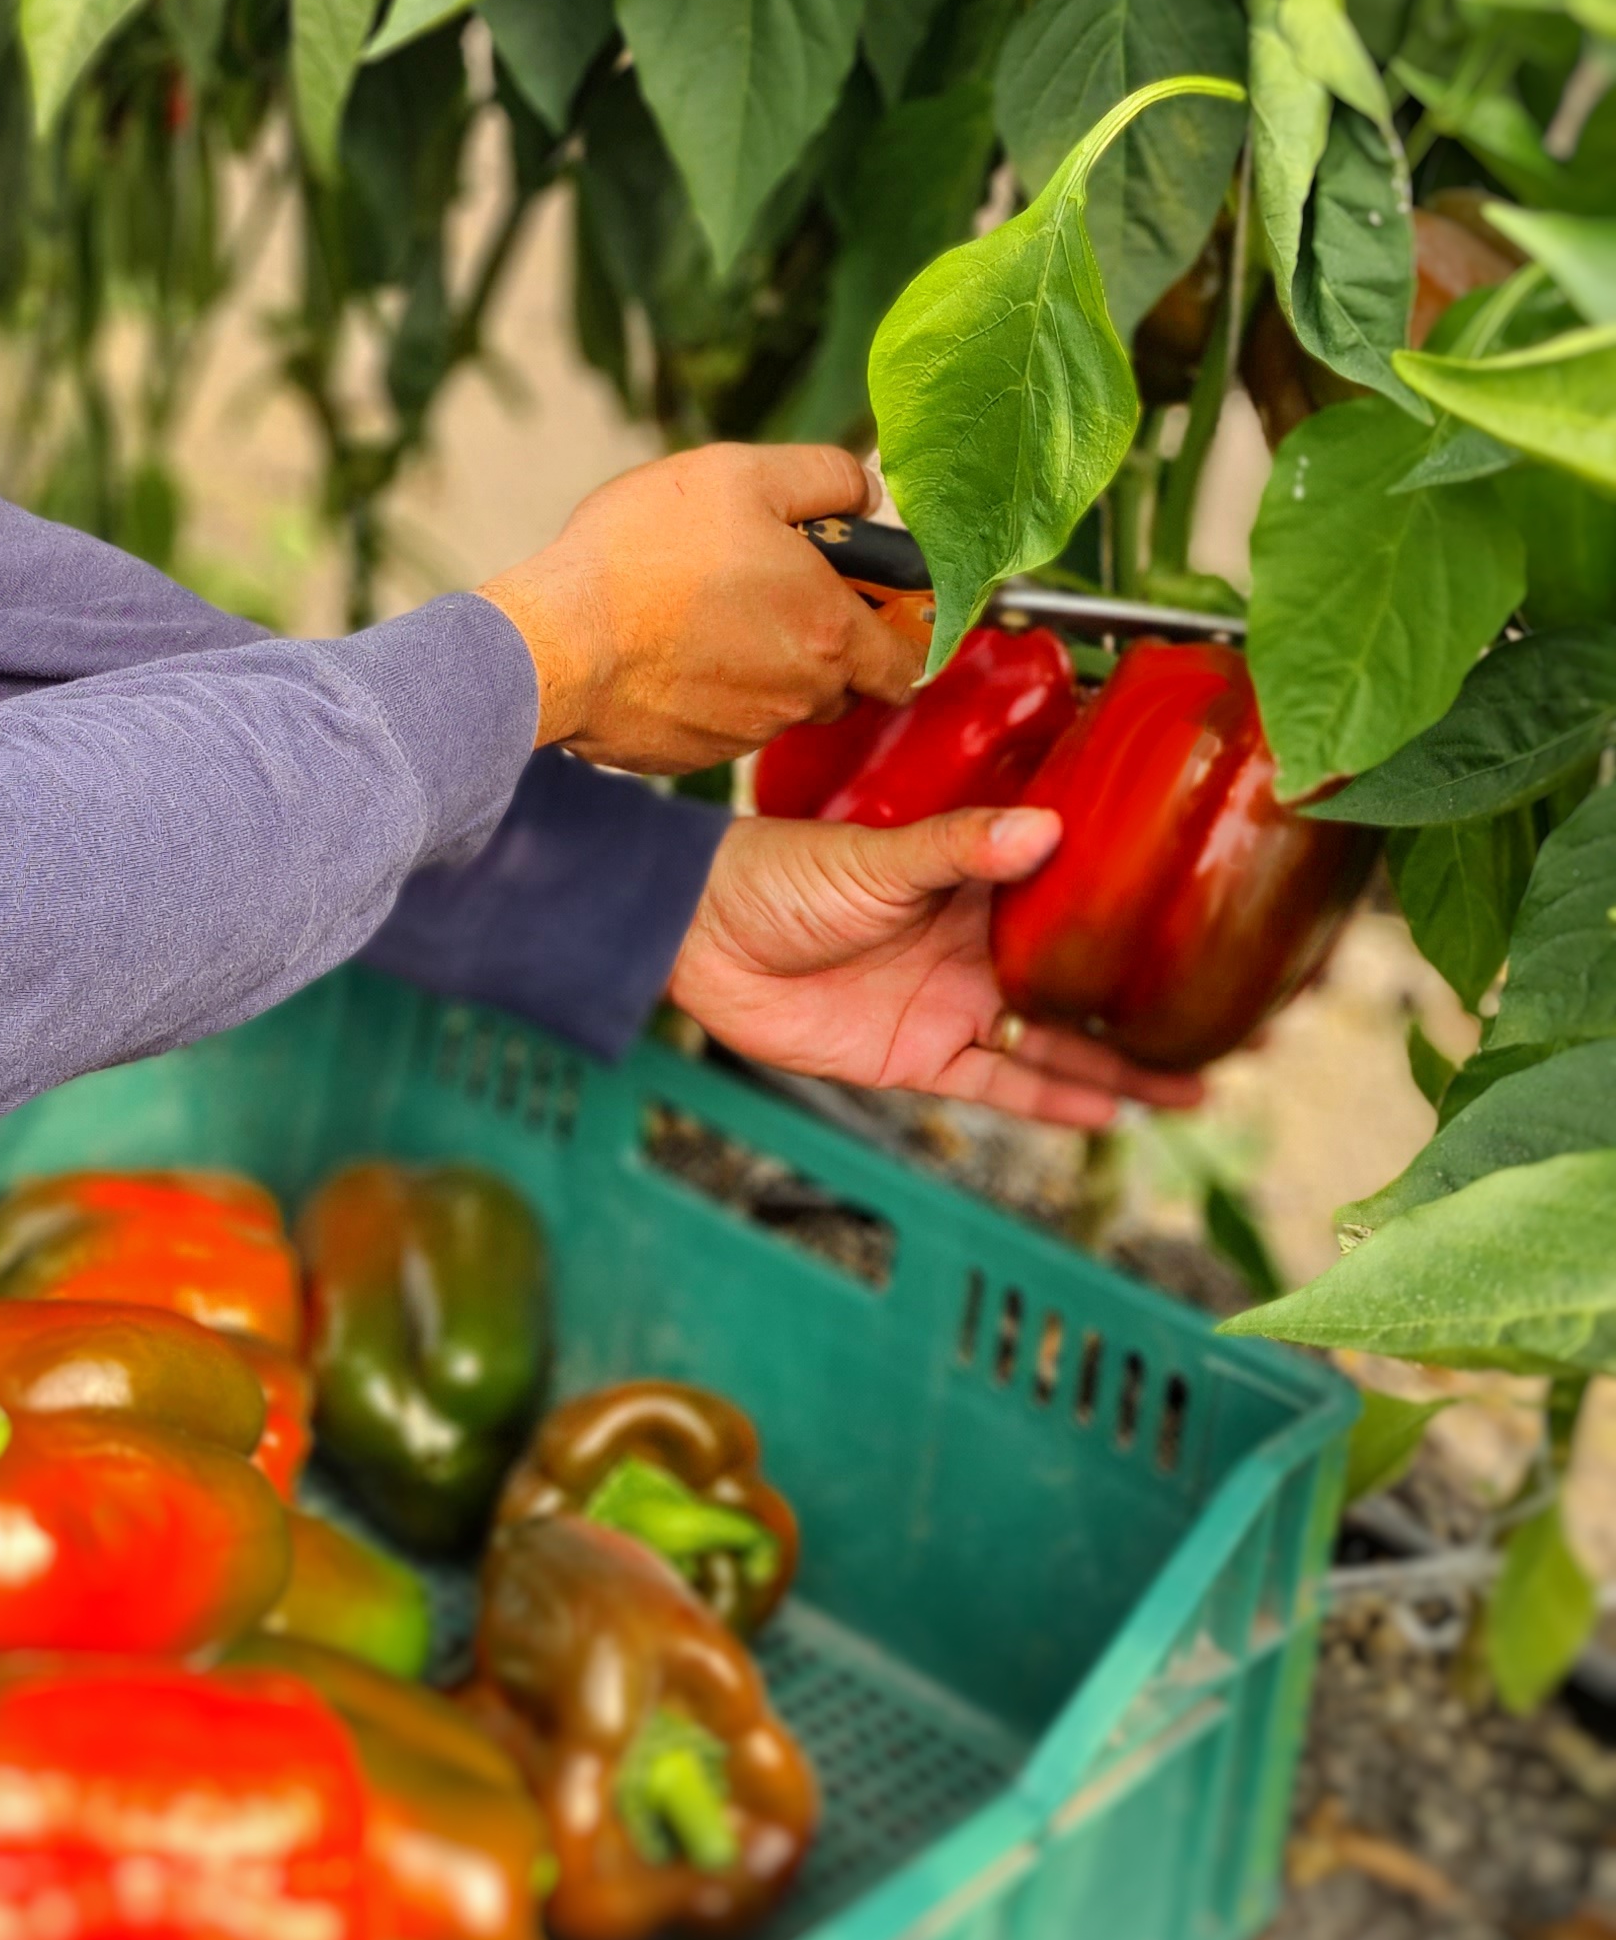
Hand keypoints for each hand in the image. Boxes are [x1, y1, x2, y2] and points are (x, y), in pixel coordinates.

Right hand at [477, 443, 921, 773]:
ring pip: (780, 702)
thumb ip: (825, 477)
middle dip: (821, 644)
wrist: (552, 641)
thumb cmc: (644, 553)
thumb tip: (865, 494)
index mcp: (831, 630)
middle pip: (844, 682)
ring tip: (701, 615)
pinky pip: (720, 723)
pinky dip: (706, 693)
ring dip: (762, 667)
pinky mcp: (691, 754)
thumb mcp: (742, 474)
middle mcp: (801, 693)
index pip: (908, 661)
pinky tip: (663, 652)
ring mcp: (745, 732)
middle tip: (764, 592)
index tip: (861, 598)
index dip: (895, 629)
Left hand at [665, 809, 1204, 1127]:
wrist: (699, 935)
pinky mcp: (919, 1056)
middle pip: (1080, 976)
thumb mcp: (877, 854)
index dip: (1135, 904)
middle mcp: (975, 940)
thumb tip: (1048, 828)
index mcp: (973, 876)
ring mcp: (953, 1001)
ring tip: (1202, 1081)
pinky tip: (1118, 1112)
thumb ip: (961, 847)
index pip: (1072, 889)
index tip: (1210, 910)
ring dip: (1122, 1062)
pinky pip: (1002, 1084)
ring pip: (1056, 1039)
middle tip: (1239, 1018)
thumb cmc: (780, 872)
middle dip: (1149, 998)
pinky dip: (1057, 1098)